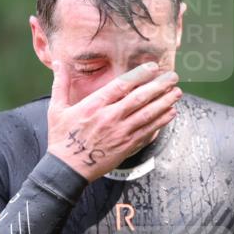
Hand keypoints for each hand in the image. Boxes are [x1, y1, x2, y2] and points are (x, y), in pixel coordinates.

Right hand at [47, 60, 181, 181]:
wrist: (67, 169)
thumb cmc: (61, 138)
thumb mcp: (57, 109)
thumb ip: (60, 84)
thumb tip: (58, 63)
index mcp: (94, 106)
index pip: (121, 85)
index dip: (140, 75)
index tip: (153, 67)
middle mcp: (110, 118)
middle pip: (140, 98)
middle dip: (159, 86)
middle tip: (173, 78)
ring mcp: (120, 134)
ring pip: (148, 115)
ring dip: (165, 103)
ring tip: (177, 94)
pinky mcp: (126, 147)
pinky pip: (148, 133)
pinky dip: (160, 123)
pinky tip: (170, 114)